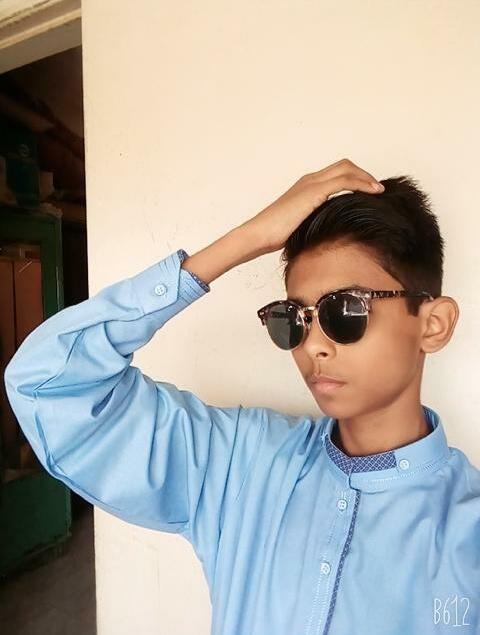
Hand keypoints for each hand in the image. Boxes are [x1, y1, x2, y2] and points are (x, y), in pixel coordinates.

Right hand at [243, 158, 383, 253]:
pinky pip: (344, 181)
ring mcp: (311, 184)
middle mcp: (309, 180)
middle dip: (364, 174)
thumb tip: (331, 233)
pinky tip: (373, 194)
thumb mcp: (301, 227)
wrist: (258, 234)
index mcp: (305, 187)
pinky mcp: (313, 192)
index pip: (336, 173)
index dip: (355, 178)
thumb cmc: (273, 236)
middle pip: (344, 165)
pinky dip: (362, 184)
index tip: (368, 192)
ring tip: (379, 191)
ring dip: (366, 177)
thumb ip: (315, 222)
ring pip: (346, 169)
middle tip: (377, 190)